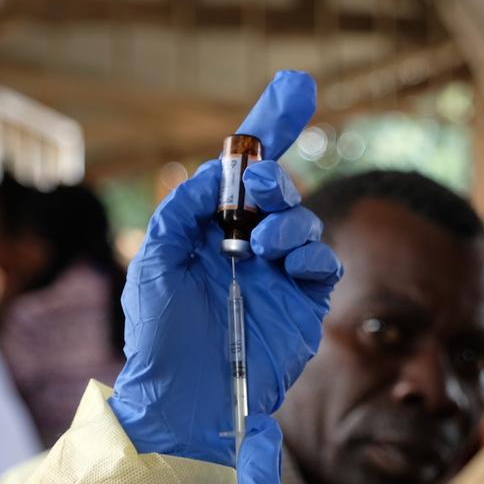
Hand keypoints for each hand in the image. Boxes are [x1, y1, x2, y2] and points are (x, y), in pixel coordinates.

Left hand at [110, 70, 343, 464]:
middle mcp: (246, 246)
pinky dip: (315, 255)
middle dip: (273, 179)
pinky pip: (325, 264)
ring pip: (304, 223)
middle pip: (278, 190)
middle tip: (257, 189)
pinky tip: (293, 266)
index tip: (295, 86)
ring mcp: (278, 275)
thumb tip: (217, 172)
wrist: (185, 397)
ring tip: (264, 243)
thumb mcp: (158, 259)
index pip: (242, 170)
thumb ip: (185, 208)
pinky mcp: (303, 305)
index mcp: (209, 229)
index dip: (269, 126)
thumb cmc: (159, 334)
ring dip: (290, 220)